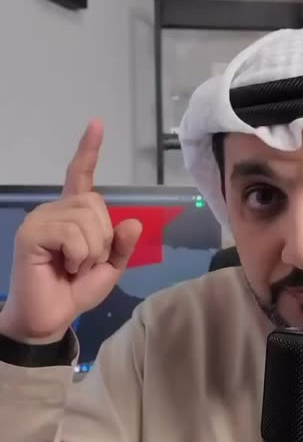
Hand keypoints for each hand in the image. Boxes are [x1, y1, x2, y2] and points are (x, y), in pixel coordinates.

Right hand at [0, 120, 142, 343]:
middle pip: (97, 204)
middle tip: (85, 263)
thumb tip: (132, 222)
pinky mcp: (31, 233)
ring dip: (92, 251)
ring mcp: (41, 219)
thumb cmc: (74, 292)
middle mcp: (55, 209)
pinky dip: (79, 255)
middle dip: (103, 239)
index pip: (82, 176)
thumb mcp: (109, 269)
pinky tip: (66, 267)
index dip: (89, 150)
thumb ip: (121, 246)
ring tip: (74, 267)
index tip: (97, 123)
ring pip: (88, 221)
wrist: (50, 318)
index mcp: (73, 214)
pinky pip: (73, 234)